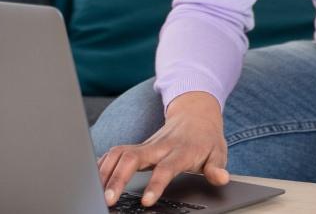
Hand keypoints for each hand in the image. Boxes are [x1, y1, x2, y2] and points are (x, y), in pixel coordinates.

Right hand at [96, 91, 229, 208]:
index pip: (166, 168)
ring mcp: (146, 144)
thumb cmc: (206, 138)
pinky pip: (115, 152)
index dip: (156, 184)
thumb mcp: (218, 152)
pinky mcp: (137, 145)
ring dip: (105, 171)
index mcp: (180, 151)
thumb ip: (217, 167)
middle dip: (117, 178)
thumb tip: (221, 178)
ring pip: (119, 152)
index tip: (146, 201)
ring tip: (97, 193)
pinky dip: (102, 164)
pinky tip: (94, 178)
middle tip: (108, 200)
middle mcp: (160, 146)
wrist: (196, 114)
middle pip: (132, 158)